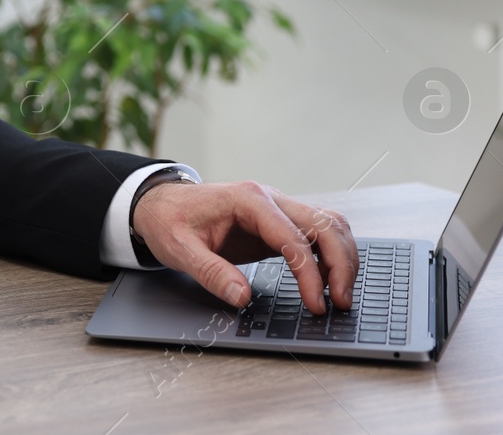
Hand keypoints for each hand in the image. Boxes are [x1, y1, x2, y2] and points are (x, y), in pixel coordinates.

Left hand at [130, 180, 356, 314]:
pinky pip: (317, 233)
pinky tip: (330, 280)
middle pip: (325, 225)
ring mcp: (276, 209)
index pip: (294, 238)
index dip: (310, 274)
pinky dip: (332, 254)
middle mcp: (269, 199)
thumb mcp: (180, 249)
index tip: (315, 304)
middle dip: (341, 264)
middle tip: (342, 302)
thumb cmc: (169, 221)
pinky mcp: (277, 223)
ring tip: (342, 294)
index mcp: (248, 200)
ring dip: (343, 257)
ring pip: (329, 224)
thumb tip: (240, 296)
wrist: (159, 204)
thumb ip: (210, 272)